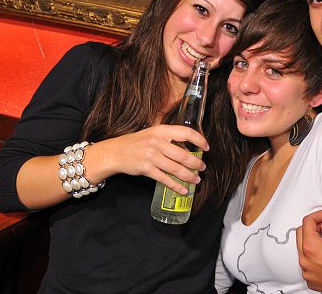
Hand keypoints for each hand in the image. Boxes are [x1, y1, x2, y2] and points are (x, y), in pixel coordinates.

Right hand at [94, 124, 208, 194]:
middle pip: (183, 155)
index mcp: (161, 131)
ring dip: (189, 176)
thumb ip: (169, 138)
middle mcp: (157, 142)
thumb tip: (189, 146)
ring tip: (196, 179)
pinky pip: (165, 179)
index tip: (206, 148)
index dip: (199, 140)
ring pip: (176, 169)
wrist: (115, 152)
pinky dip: (176, 186)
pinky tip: (184, 190)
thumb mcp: (153, 133)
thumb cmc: (137, 142)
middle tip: (202, 167)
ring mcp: (151, 156)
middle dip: (196, 163)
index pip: (186, 133)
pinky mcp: (146, 169)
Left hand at [297, 194, 321, 292]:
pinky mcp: (313, 281)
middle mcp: (306, 262)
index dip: (320, 215)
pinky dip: (315, 256)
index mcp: (311, 248)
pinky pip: (308, 263)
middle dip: (316, 227)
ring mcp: (308, 273)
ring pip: (303, 249)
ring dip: (315, 241)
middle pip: (301, 233)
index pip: (307, 221)